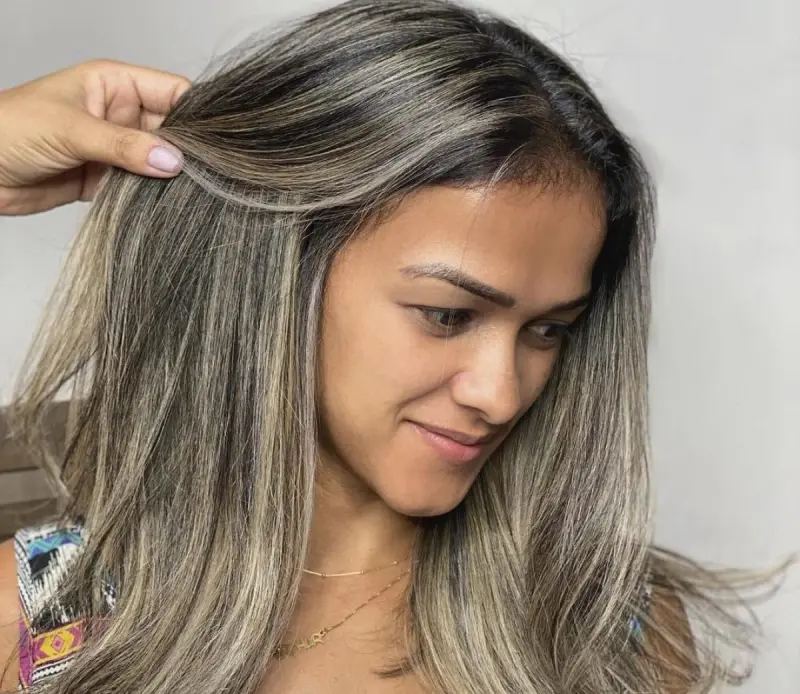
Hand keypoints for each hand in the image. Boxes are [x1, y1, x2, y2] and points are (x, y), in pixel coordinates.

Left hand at [0, 59, 189, 215]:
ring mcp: (117, 149)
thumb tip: (172, 161)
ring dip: (172, 177)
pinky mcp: (109, 180)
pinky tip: (170, 205)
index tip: (214, 142)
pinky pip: (144, 187)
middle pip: (175, 130)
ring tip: (192, 193)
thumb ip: (123, 146)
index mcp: (115, 84)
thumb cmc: (8, 129)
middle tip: (208, 174)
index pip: (174, 92)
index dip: (197, 114)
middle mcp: (122, 114)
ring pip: (161, 161)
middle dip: (189, 151)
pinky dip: (156, 197)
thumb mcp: (70, 130)